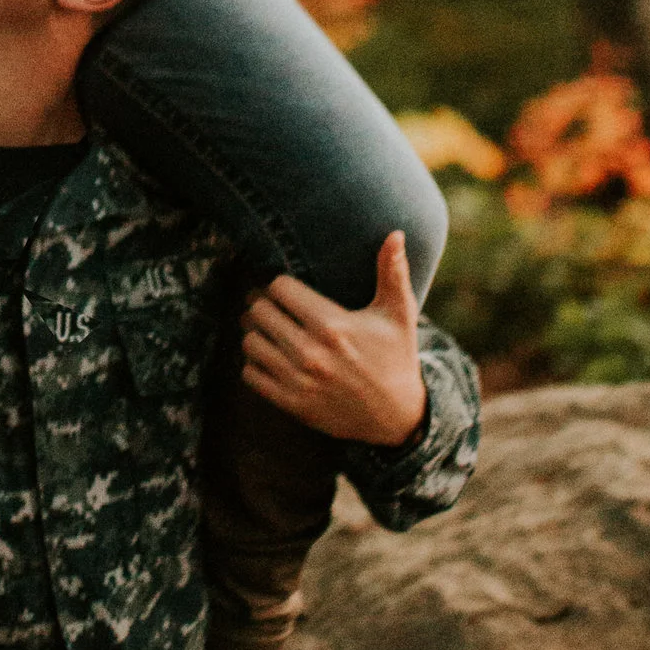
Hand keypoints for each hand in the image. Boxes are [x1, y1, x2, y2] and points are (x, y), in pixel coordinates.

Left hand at [242, 233, 426, 448]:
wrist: (397, 416)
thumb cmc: (396, 357)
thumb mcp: (399, 314)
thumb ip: (392, 272)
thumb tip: (395, 233)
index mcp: (332, 325)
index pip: (279, 288)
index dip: (281, 285)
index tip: (288, 289)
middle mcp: (310, 353)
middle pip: (259, 312)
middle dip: (263, 305)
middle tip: (272, 306)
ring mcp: (298, 380)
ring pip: (250, 341)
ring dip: (256, 332)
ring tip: (270, 329)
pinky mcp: (291, 403)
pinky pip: (250, 374)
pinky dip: (255, 362)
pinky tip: (272, 356)